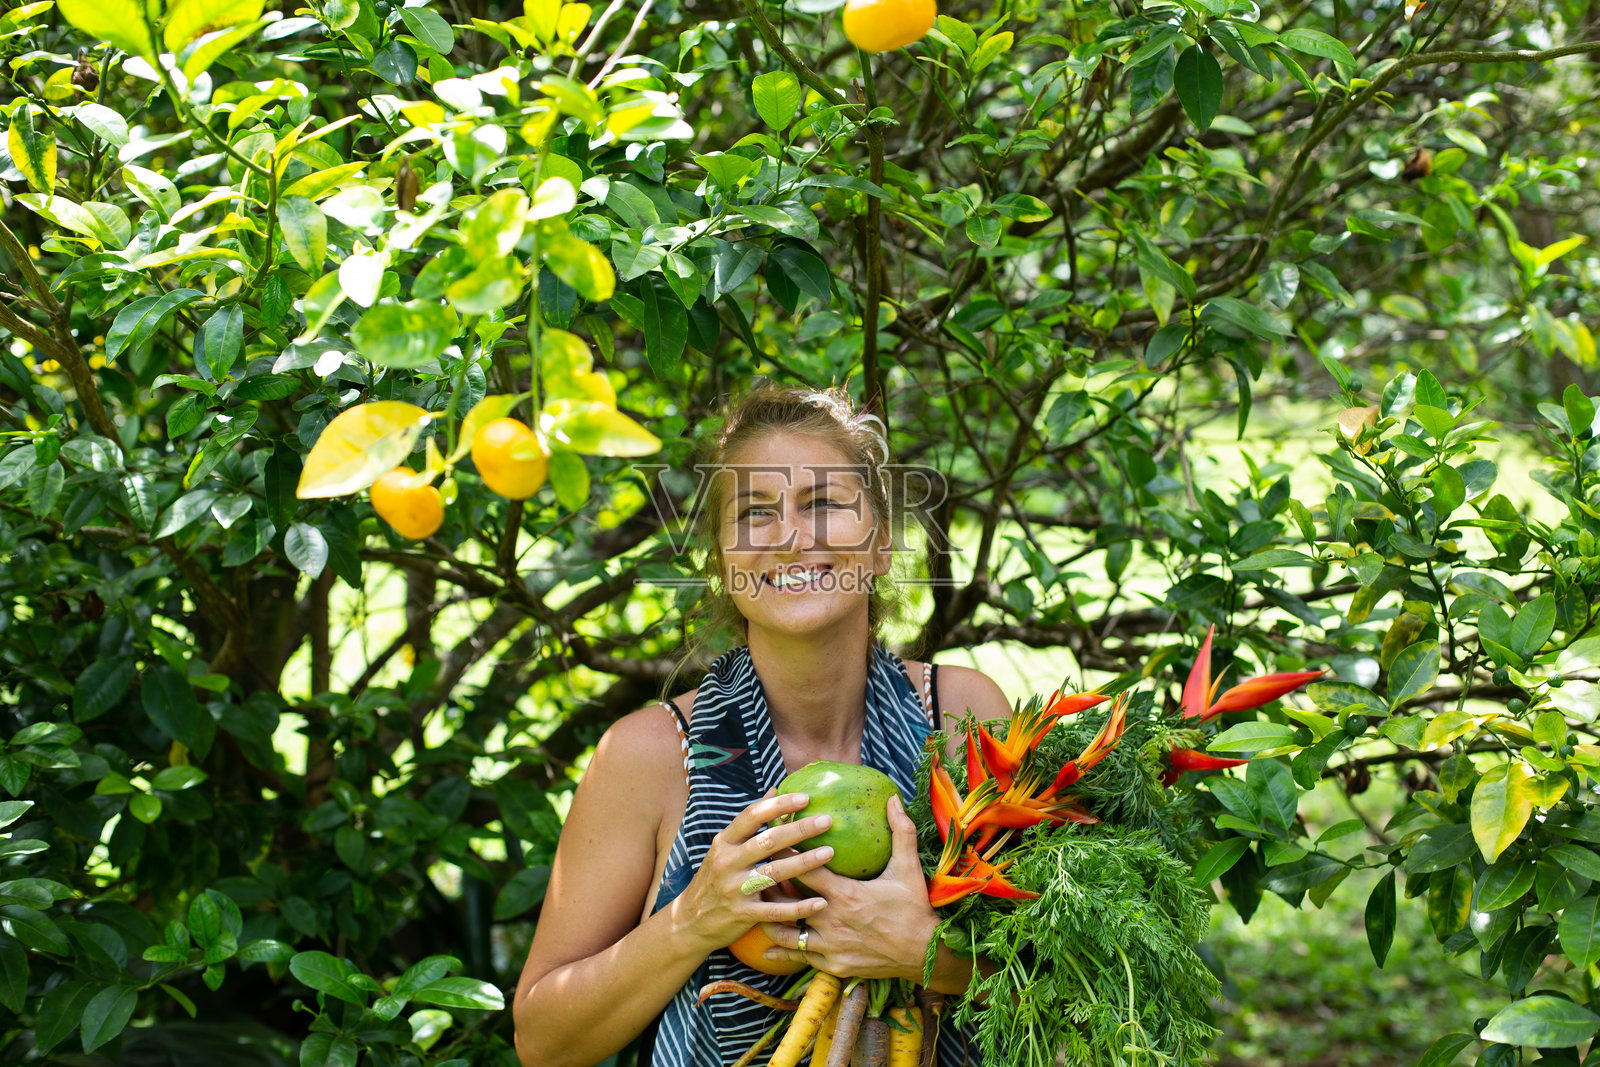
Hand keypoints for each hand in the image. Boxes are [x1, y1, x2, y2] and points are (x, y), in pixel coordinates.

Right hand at [675, 789, 834, 952]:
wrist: (689, 922)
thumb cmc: (714, 879)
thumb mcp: (724, 847)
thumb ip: (750, 822)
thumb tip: (774, 789)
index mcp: (724, 843)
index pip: (752, 816)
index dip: (779, 805)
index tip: (805, 798)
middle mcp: (727, 863)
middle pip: (768, 841)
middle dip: (799, 829)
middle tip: (827, 821)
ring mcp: (734, 889)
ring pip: (775, 873)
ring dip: (805, 862)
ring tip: (829, 852)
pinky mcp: (743, 914)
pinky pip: (775, 911)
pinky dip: (799, 907)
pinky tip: (821, 902)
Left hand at [759, 794, 936, 979]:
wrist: (925, 954)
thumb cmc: (914, 908)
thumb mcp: (909, 868)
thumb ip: (901, 831)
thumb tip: (894, 798)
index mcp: (845, 894)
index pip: (803, 869)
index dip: (784, 853)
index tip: (770, 840)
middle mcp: (831, 920)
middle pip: (785, 901)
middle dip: (768, 886)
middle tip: (753, 873)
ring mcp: (831, 945)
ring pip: (784, 933)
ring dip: (770, 918)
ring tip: (758, 905)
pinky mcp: (833, 965)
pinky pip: (799, 957)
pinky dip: (782, 950)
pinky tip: (768, 945)